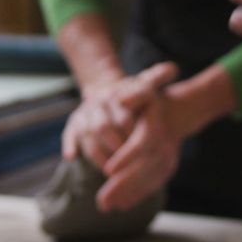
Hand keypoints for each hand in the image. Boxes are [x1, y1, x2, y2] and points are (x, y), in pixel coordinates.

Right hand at [62, 62, 178, 168]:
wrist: (109, 92)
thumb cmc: (134, 94)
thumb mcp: (146, 83)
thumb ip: (159, 76)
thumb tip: (173, 68)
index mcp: (115, 94)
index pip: (125, 117)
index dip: (133, 134)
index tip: (143, 148)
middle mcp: (96, 102)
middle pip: (103, 128)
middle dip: (116, 149)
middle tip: (129, 167)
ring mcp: (83, 113)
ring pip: (87, 136)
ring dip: (98, 156)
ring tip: (112, 173)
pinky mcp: (72, 124)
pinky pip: (68, 135)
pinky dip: (69, 145)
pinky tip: (71, 157)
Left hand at [96, 65, 236, 211]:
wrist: (176, 113)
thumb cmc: (152, 103)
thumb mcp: (144, 91)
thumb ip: (133, 94)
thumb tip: (120, 100)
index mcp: (158, 128)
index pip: (142, 144)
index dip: (126, 157)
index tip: (108, 169)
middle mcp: (165, 147)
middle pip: (143, 169)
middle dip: (122, 185)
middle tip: (101, 199)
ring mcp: (167, 161)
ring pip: (146, 181)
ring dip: (126, 195)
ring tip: (105, 206)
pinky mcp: (166, 170)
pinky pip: (151, 185)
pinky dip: (136, 195)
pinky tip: (119, 205)